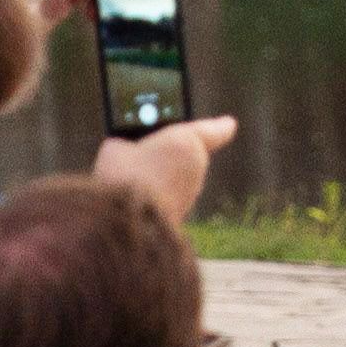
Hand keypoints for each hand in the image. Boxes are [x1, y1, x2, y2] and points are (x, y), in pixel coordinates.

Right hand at [90, 114, 239, 223]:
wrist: (127, 222)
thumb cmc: (125, 176)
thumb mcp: (116, 149)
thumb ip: (126, 146)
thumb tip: (124, 153)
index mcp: (187, 142)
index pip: (211, 131)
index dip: (219, 126)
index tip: (229, 124)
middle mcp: (196, 169)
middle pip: (186, 155)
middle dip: (169, 153)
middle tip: (145, 148)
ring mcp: (189, 196)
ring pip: (176, 179)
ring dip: (160, 177)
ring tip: (131, 177)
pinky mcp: (178, 217)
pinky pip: (167, 199)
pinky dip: (154, 197)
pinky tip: (132, 199)